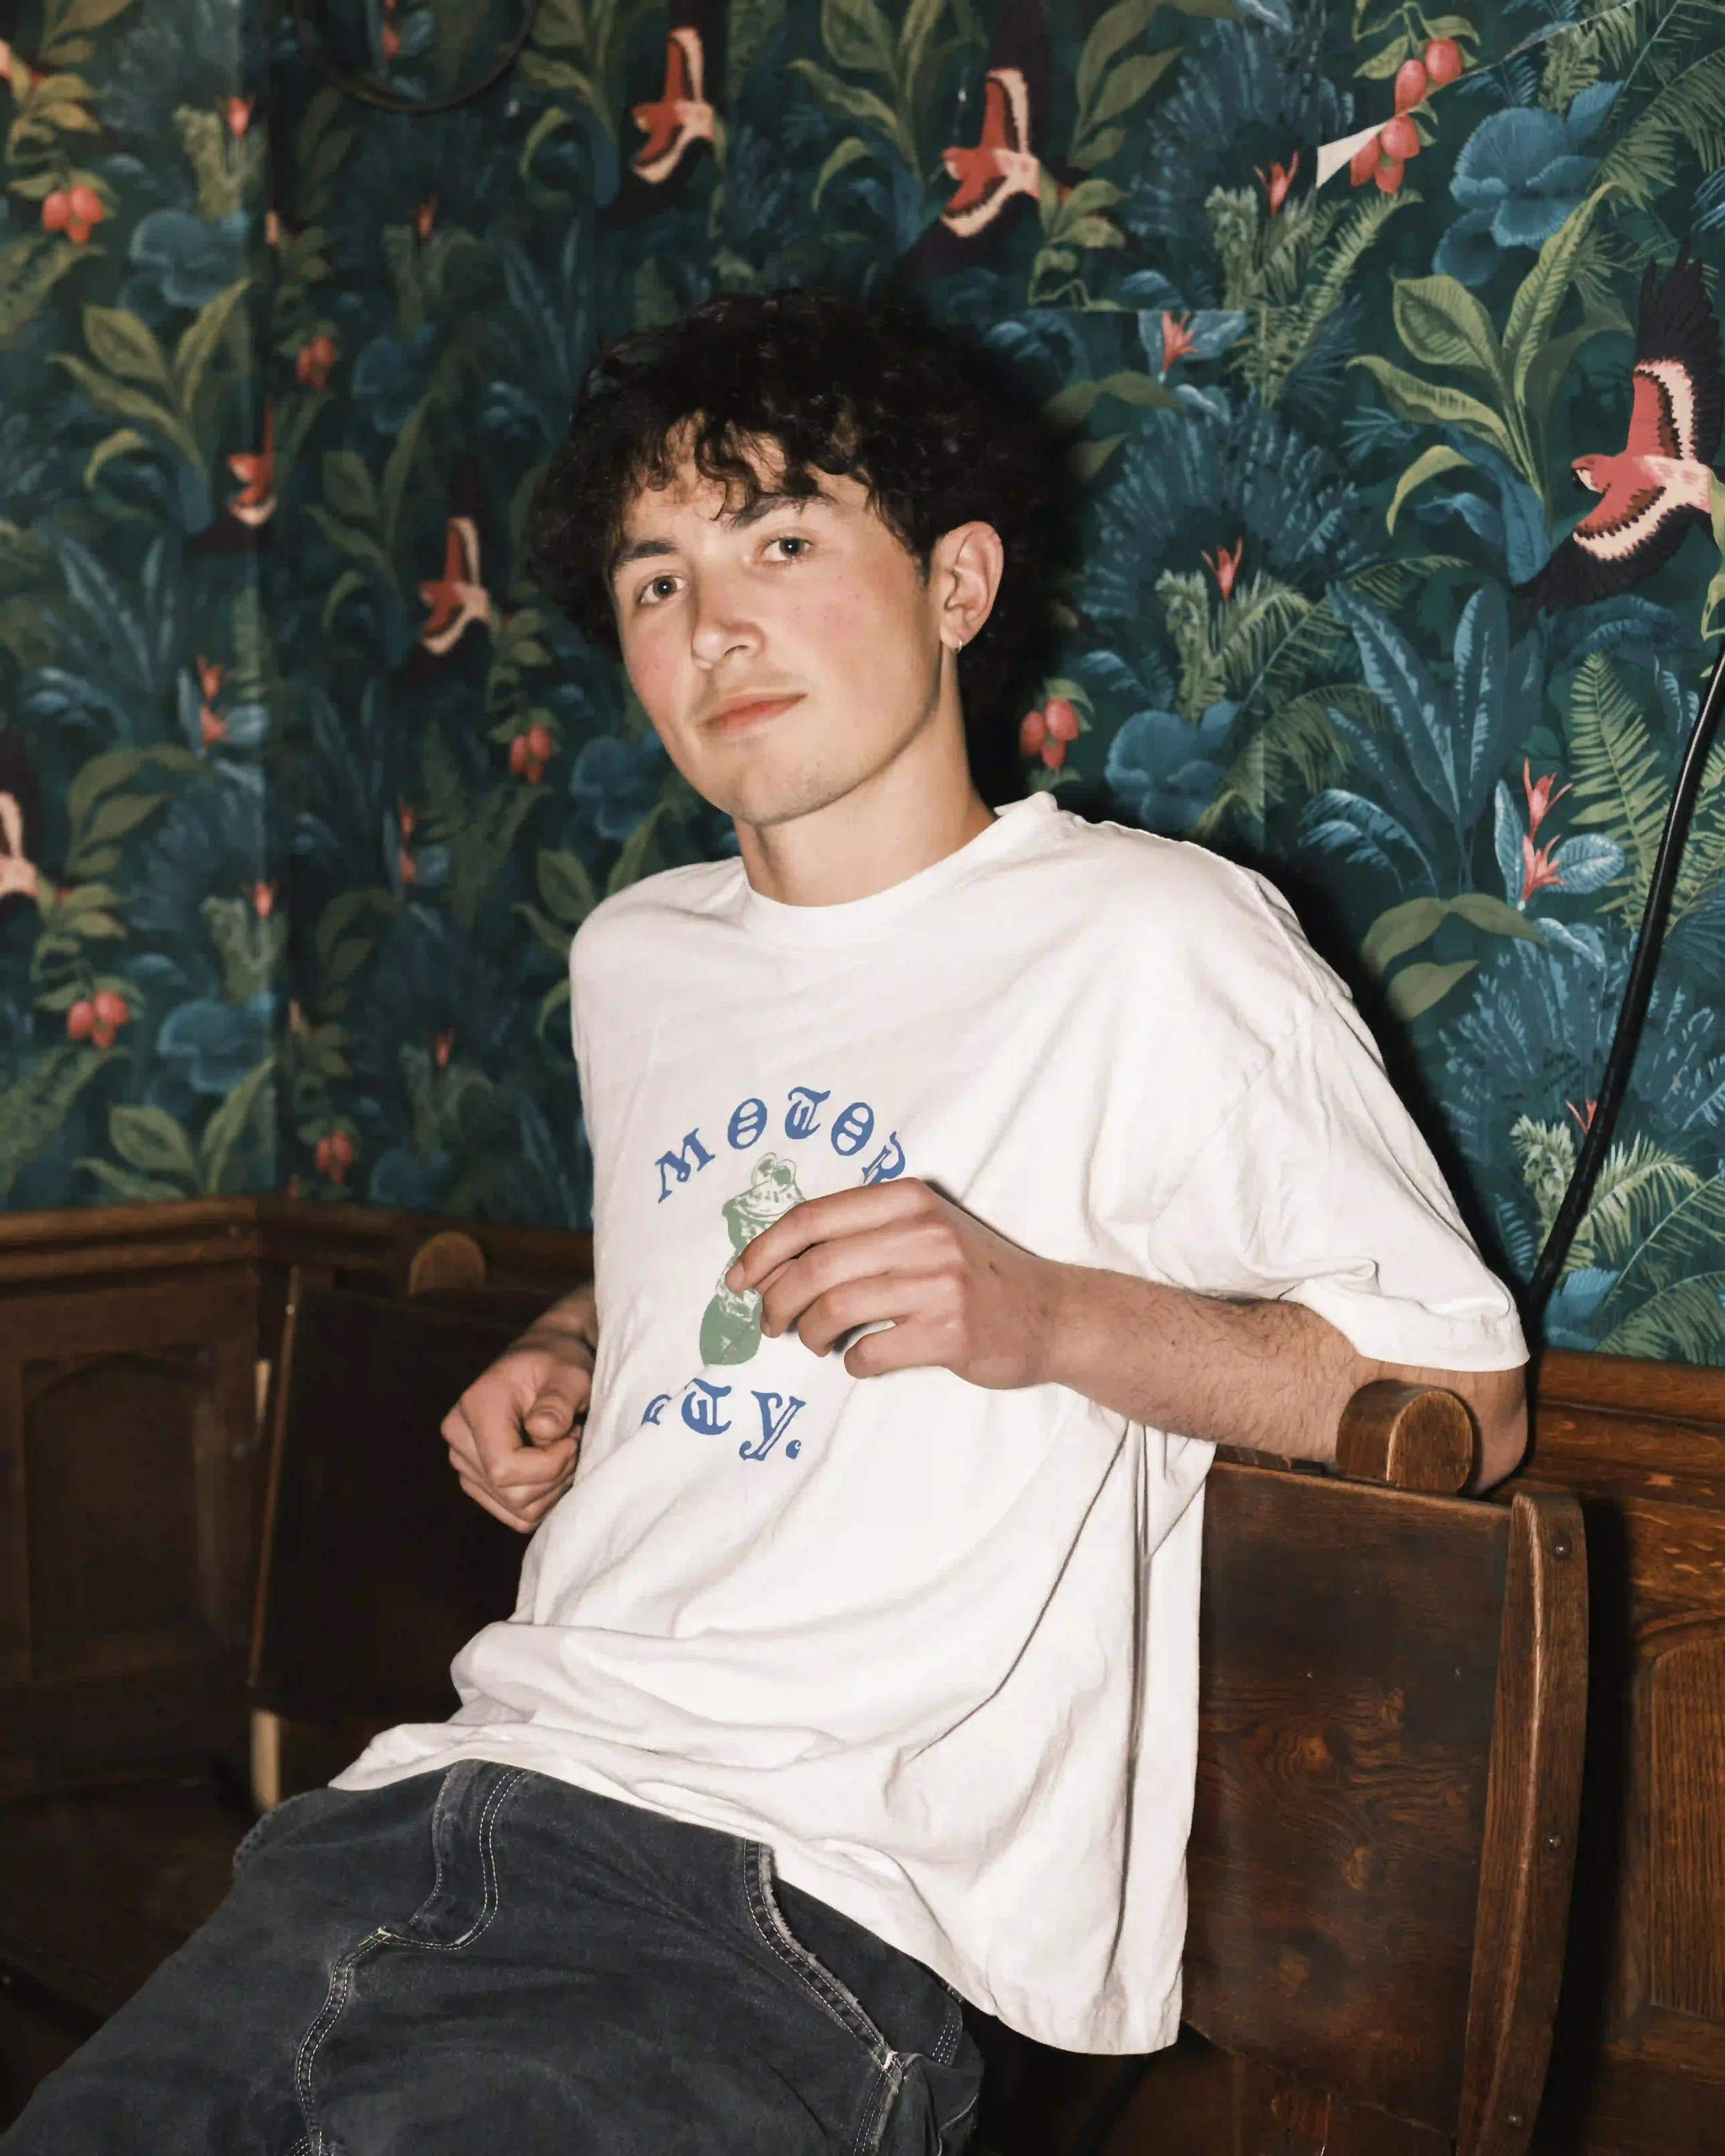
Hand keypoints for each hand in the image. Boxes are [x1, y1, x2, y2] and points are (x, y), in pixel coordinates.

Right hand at [442, 1302, 594, 1532]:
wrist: (545, 1362)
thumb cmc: (559, 1363)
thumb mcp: (570, 1372)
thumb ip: (559, 1400)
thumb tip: (543, 1432)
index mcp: (475, 1407)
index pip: (504, 1468)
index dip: (549, 1465)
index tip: (573, 1437)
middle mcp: (459, 1438)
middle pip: (512, 1494)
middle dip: (556, 1475)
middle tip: (572, 1440)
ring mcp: (464, 1463)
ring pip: (517, 1510)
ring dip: (553, 1488)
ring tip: (561, 1448)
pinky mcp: (477, 1481)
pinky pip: (516, 1516)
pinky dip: (543, 1499)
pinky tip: (553, 1466)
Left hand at [724, 1179, 1065, 1386]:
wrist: (1051, 1312)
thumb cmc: (975, 1273)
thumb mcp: (925, 1229)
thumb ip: (863, 1234)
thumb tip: (775, 1265)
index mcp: (907, 1200)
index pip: (812, 1217)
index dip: (763, 1250)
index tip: (737, 1279)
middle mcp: (922, 1233)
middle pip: (815, 1266)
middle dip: (776, 1301)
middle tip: (770, 1323)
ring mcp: (938, 1283)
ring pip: (834, 1309)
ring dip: (809, 1334)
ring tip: (813, 1343)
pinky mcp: (949, 1332)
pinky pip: (869, 1352)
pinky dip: (852, 1361)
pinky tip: (860, 1359)